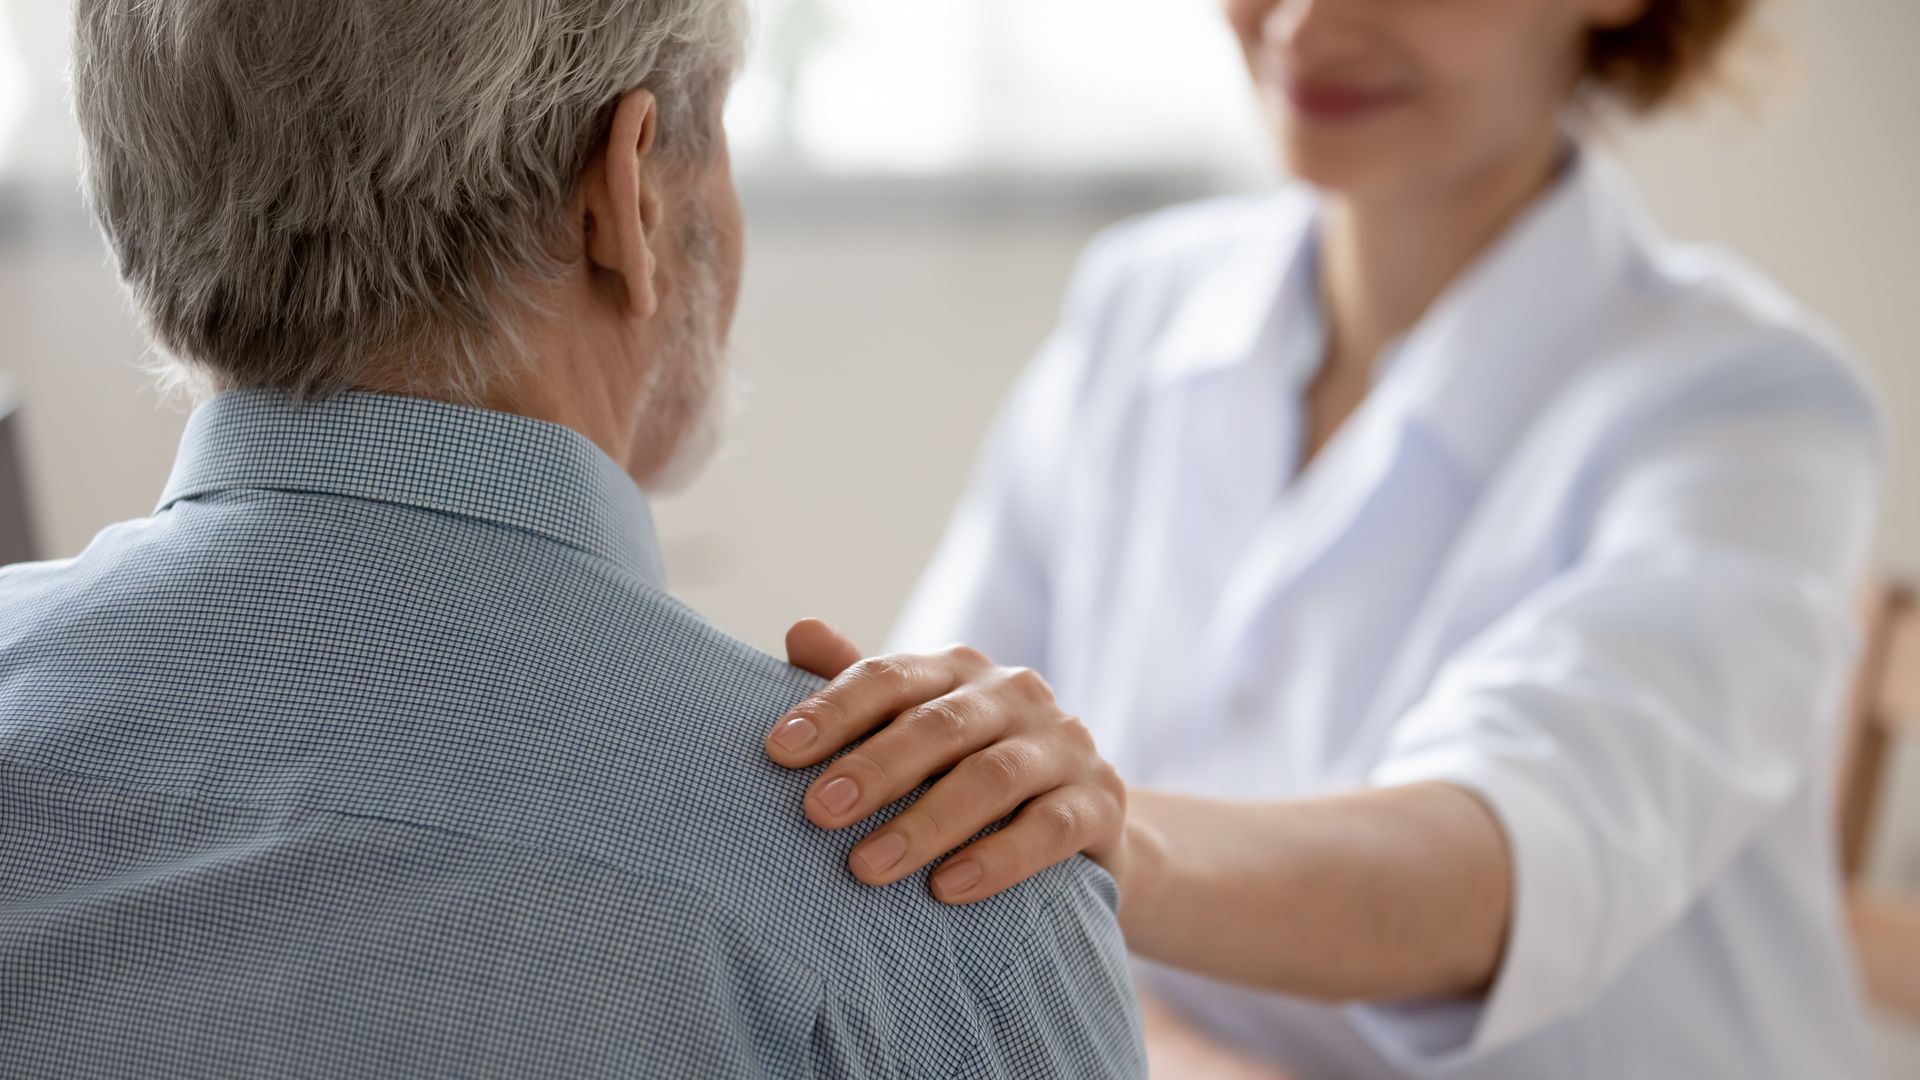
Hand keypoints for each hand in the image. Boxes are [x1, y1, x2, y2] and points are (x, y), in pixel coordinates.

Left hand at [766, 619, 1129, 905]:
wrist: (1080, 822)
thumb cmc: (970, 769)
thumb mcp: (915, 728)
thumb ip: (860, 689)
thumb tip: (798, 630)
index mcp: (960, 670)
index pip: (891, 677)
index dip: (833, 709)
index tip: (778, 751)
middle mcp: (1015, 694)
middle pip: (939, 725)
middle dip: (874, 769)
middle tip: (816, 813)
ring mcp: (1064, 745)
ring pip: (993, 778)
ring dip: (926, 824)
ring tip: (868, 868)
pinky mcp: (1101, 801)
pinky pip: (1051, 828)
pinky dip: (999, 858)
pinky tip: (949, 888)